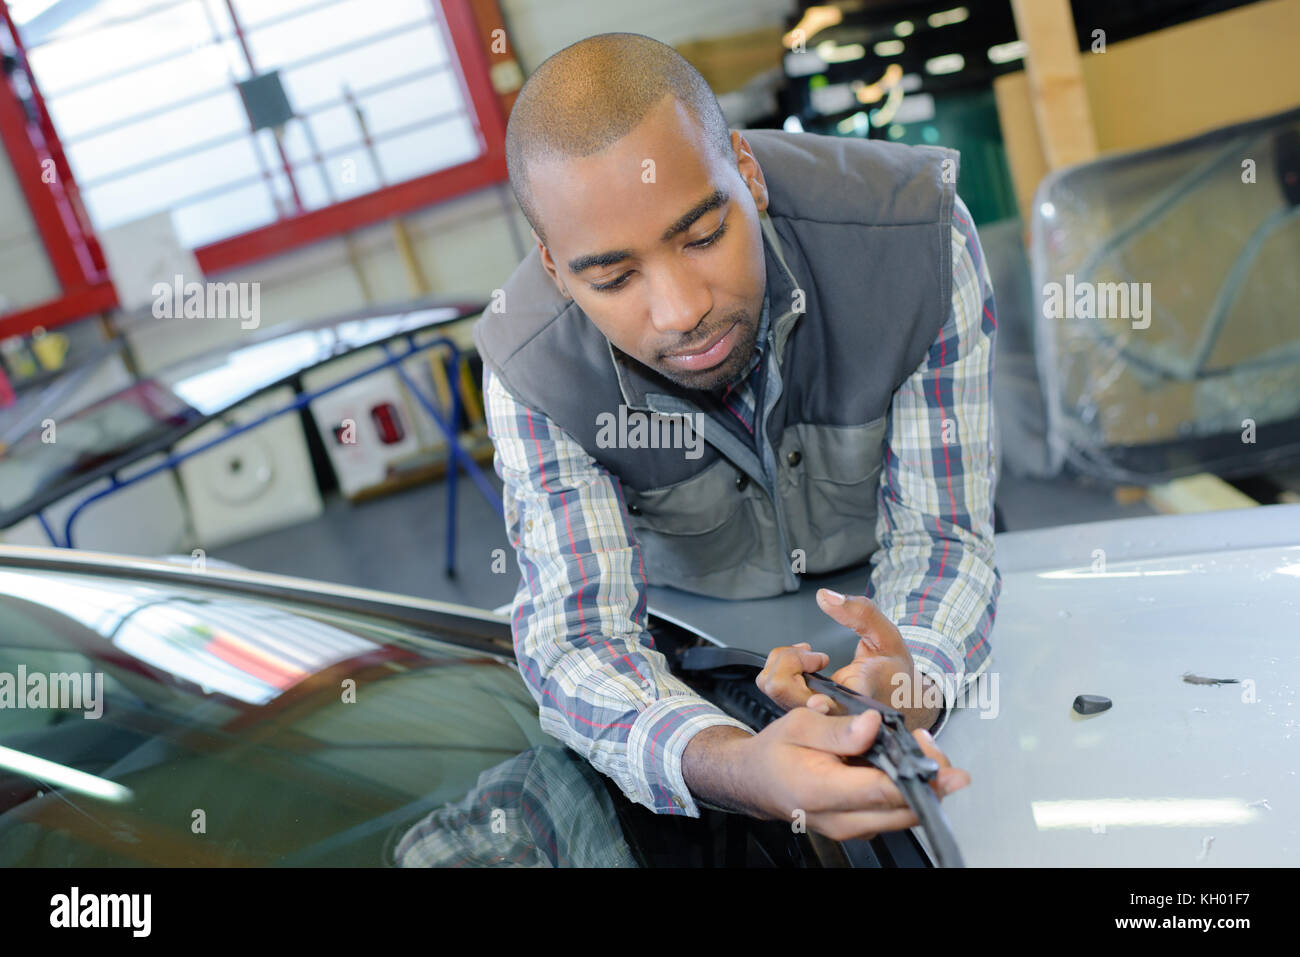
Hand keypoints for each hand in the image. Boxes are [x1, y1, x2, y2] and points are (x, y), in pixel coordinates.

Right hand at [684, 709, 967, 841]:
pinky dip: (905, 792)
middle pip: (903, 811)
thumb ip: (838, 729)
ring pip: (903, 817)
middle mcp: (840, 820)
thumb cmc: (775, 752)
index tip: (941, 761)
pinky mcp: (858, 828)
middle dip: (928, 780)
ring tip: (915, 748)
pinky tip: (900, 764)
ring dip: (918, 785)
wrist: (755, 780)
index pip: (881, 792)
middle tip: (929, 745)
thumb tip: (874, 725)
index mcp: (822, 791)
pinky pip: (893, 815)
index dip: (917, 776)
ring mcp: (850, 829)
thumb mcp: (798, 725)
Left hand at [756, 588, 943, 731]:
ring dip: (783, 663)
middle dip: (787, 659)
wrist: (900, 700)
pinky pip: (776, 689)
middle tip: (810, 652)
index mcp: (856, 697)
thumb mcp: (887, 635)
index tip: (820, 683)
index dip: (814, 697)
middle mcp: (828, 711)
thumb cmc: (896, 672)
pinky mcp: (802, 709)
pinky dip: (783, 669)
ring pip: (772, 688)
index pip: (826, 705)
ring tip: (810, 656)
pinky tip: (806, 663)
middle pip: (780, 689)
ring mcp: (812, 712)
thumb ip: (860, 612)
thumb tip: (824, 596)